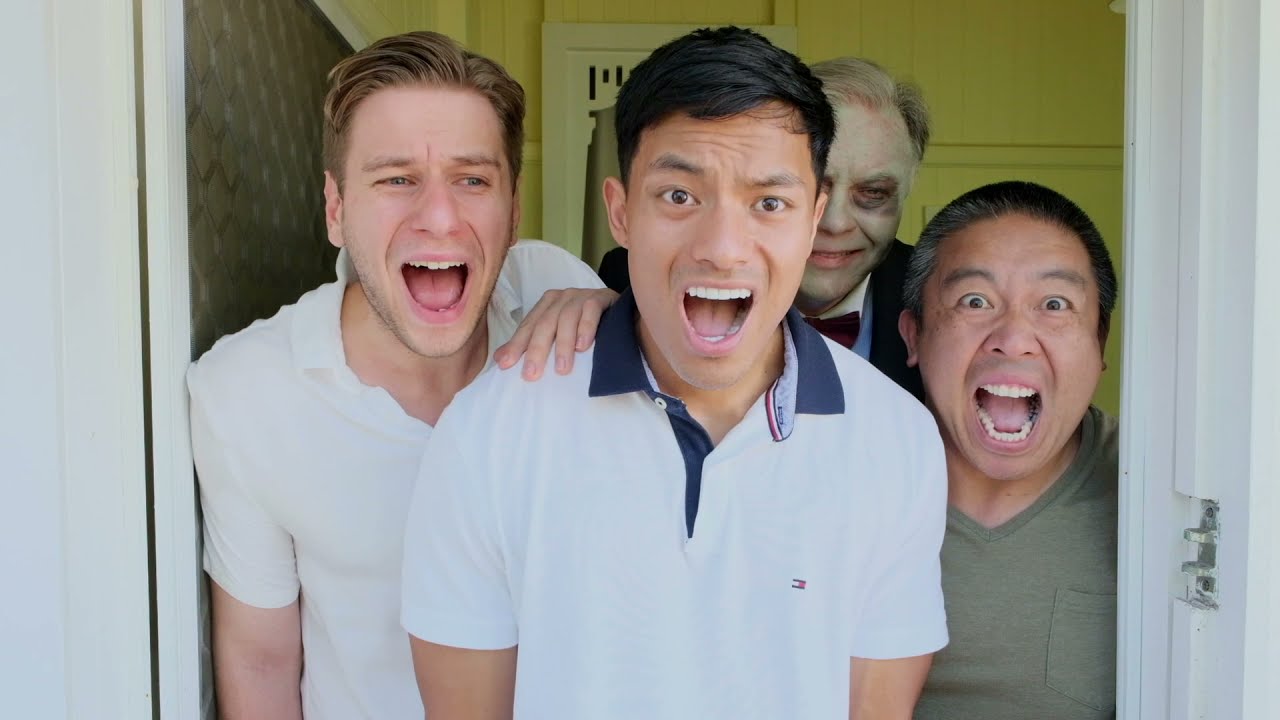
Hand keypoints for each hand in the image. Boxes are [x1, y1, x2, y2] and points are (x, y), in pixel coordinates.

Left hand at [494, 288, 617, 380]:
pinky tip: (584, 347)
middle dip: (537, 349)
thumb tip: (499, 360)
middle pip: (545, 323)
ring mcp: (581, 296)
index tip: (505, 366)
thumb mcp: (556, 334)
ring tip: (562, 369)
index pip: (529, 326)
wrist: (622, 315)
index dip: (516, 345)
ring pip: (566, 318)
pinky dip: (586, 328)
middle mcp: (562, 297)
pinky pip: (591, 311)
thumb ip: (530, 344)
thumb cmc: (584, 328)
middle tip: (532, 374)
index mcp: (547, 304)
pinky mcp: (601, 298)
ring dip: (563, 345)